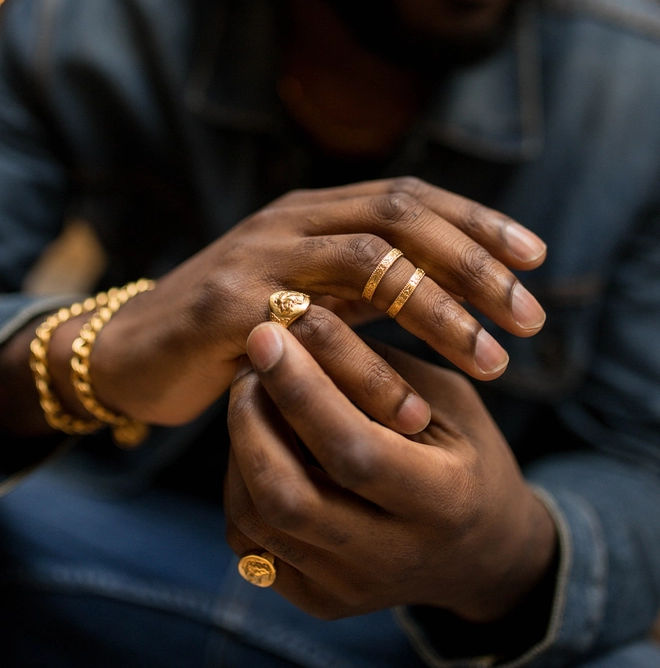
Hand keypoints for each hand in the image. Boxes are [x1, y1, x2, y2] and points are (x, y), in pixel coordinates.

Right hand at [54, 177, 545, 431]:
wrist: (133, 350)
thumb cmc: (234, 325)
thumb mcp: (307, 288)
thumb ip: (364, 279)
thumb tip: (452, 285)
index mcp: (314, 211)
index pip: (409, 196)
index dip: (477, 221)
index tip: (535, 257)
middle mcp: (290, 221)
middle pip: (401, 217)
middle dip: (475, 263)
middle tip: (529, 316)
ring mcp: (257, 256)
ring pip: (368, 260)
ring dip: (439, 309)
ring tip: (491, 360)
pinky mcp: (227, 306)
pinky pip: (314, 330)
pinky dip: (367, 369)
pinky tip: (407, 410)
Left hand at [225, 323, 556, 621]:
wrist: (483, 554)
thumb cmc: (468, 455)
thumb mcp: (447, 399)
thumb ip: (378, 368)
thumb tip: (300, 322)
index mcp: (444, 502)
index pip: (352, 450)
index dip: (301, 390)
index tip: (267, 335)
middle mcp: (392, 560)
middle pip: (286, 498)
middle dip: (250, 421)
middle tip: (247, 364)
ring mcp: (349, 591)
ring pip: (255, 522)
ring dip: (239, 449)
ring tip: (252, 396)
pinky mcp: (318, 601)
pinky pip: (252, 542)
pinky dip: (242, 484)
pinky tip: (261, 443)